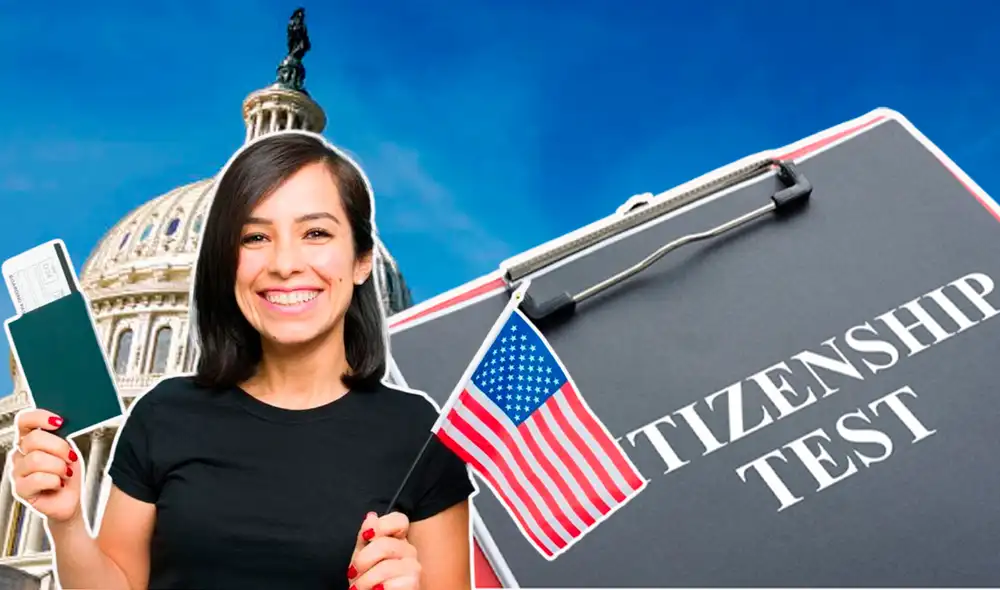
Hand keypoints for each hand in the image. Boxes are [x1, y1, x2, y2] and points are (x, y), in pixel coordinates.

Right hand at [9, 409, 82, 523]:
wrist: (76, 498)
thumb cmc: (73, 471)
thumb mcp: (72, 448)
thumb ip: (64, 434)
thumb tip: (63, 423)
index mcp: (31, 439)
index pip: (24, 420)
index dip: (40, 417)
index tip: (59, 422)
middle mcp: (21, 453)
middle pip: (33, 439)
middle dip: (59, 447)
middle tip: (71, 457)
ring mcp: (18, 472)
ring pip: (36, 459)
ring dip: (58, 466)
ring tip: (66, 473)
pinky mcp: (20, 489)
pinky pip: (37, 478)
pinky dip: (54, 480)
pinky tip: (59, 483)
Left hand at [347, 511, 420, 589]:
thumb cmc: (368, 580)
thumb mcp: (361, 556)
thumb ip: (366, 536)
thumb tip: (371, 516)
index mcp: (397, 540)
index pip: (400, 520)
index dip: (382, 524)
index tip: (366, 537)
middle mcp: (409, 551)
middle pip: (385, 544)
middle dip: (363, 560)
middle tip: (353, 572)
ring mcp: (414, 568)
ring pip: (386, 567)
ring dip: (365, 581)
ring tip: (359, 588)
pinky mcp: (413, 585)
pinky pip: (391, 584)